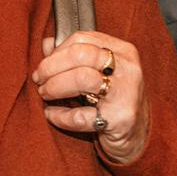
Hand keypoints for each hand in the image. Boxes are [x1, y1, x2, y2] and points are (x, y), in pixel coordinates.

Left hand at [34, 31, 146, 165]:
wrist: (137, 136)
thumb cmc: (114, 101)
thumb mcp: (97, 74)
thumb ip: (73, 57)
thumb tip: (47, 44)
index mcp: (122, 52)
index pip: (82, 39)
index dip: (57, 50)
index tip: (45, 64)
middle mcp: (127, 69)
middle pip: (80, 54)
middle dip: (51, 66)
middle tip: (39, 79)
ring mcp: (126, 93)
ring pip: (82, 79)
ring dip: (55, 86)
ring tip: (45, 94)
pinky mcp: (120, 120)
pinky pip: (81, 115)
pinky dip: (60, 115)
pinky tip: (51, 114)